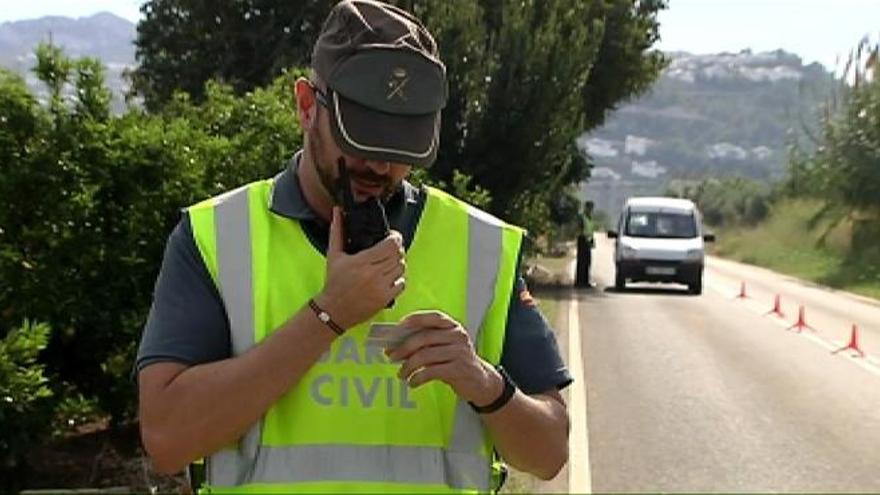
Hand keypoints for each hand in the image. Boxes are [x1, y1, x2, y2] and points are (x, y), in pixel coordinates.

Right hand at [316, 207, 405, 329]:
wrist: (333, 310)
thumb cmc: (334, 282)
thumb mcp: (334, 255)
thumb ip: (337, 231)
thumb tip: (337, 211)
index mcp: (361, 261)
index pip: (391, 245)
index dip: (396, 238)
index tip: (392, 236)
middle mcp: (373, 274)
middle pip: (398, 255)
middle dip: (397, 249)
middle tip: (390, 249)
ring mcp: (381, 287)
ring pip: (401, 268)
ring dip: (398, 263)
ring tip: (389, 262)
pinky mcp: (385, 299)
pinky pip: (402, 283)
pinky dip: (399, 278)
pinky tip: (389, 277)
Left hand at [386, 311, 502, 404]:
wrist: (480, 381)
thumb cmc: (456, 360)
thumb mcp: (444, 346)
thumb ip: (425, 341)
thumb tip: (395, 344)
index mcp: (453, 326)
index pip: (431, 317)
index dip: (412, 321)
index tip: (396, 330)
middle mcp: (457, 336)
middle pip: (423, 338)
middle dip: (403, 348)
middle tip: (391, 357)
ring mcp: (459, 352)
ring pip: (425, 356)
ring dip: (408, 366)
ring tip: (401, 374)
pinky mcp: (459, 369)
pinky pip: (431, 372)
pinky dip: (417, 378)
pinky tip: (412, 382)